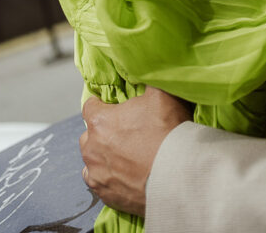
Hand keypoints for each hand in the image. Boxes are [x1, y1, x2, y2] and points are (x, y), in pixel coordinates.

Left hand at [80, 86, 190, 215]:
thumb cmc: (166, 131)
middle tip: (124, 131)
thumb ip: (148, 80)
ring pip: (91, 159)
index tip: (111, 105)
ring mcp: (96, 173)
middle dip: (102, 131)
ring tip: (124, 155)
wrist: (175, 174)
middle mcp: (91, 147)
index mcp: (100, 121)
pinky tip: (122, 174)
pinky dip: (106, 176)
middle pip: (90, 134)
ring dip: (103, 155)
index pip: (90, 106)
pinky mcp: (104, 194)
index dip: (101, 103)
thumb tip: (147, 70)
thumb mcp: (162, 94)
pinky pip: (97, 182)